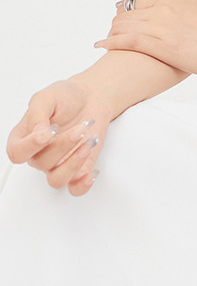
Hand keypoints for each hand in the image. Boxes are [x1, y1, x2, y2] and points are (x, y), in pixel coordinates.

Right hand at [6, 80, 111, 197]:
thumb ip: (37, 114)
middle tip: (80, 128)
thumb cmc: (66, 97)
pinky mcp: (77, 169)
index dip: (31, 146)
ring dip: (74, 163)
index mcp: (24, 137)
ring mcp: (57, 163)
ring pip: (57, 179)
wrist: (91, 98)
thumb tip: (37, 133)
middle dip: (64, 145)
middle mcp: (38, 154)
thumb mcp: (47, 97)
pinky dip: (83, 184)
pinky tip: (91, 170)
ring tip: (89, 143)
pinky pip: (75, 188)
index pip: (17, 153)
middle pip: (42, 163)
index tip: (49, 132)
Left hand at [93, 0, 196, 77]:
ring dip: (111, 34)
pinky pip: (128, 40)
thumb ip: (179, 15)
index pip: (137, 3)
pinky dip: (111, 42)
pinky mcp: (162, 44)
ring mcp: (162, 25)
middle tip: (109, 36)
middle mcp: (163, 7)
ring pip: (124, 26)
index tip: (121, 25)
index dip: (126, 15)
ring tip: (104, 42)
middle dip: (116, 25)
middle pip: (127, 14)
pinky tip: (102, 46)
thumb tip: (171, 25)